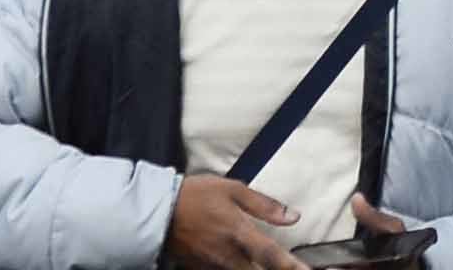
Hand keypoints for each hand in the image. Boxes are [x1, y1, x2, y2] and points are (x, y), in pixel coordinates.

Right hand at [163, 172, 315, 269]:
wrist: (158, 212)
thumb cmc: (197, 195)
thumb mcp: (233, 190)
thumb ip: (264, 205)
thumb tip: (294, 216)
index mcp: (240, 234)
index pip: (273, 256)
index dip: (293, 267)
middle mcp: (229, 256)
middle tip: (294, 267)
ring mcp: (214, 266)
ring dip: (257, 268)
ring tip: (270, 263)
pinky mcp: (201, 269)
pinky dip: (239, 268)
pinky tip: (243, 261)